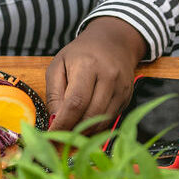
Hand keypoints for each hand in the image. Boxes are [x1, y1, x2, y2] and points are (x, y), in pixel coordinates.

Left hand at [45, 17, 144, 131]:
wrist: (114, 42)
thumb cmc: (81, 53)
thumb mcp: (59, 65)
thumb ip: (54, 93)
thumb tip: (55, 120)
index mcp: (87, 65)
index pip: (75, 102)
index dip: (63, 123)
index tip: (51, 135)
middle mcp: (108, 77)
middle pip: (91, 114)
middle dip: (73, 129)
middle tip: (60, 136)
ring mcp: (121, 88)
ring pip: (103, 120)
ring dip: (86, 130)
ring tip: (72, 131)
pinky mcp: (128, 96)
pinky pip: (111, 118)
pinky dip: (97, 125)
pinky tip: (86, 123)